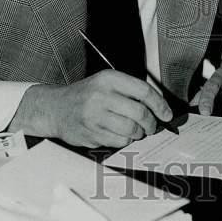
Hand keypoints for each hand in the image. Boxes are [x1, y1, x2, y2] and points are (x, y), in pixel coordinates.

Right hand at [13, 71, 172, 148]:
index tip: (166, 114)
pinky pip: (119, 141)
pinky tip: (120, 134)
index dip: (160, 105)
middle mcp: (101, 96)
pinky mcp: (91, 134)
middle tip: (152, 126)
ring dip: (139, 133)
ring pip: (132, 130)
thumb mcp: (105, 83)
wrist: (55, 108)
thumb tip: (158, 107)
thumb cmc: (85, 95)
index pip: (143, 91)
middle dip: (152, 123)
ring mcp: (95, 116)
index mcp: (108, 79)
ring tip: (136, 131)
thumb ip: (130, 90)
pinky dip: (125, 140)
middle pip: (140, 113)